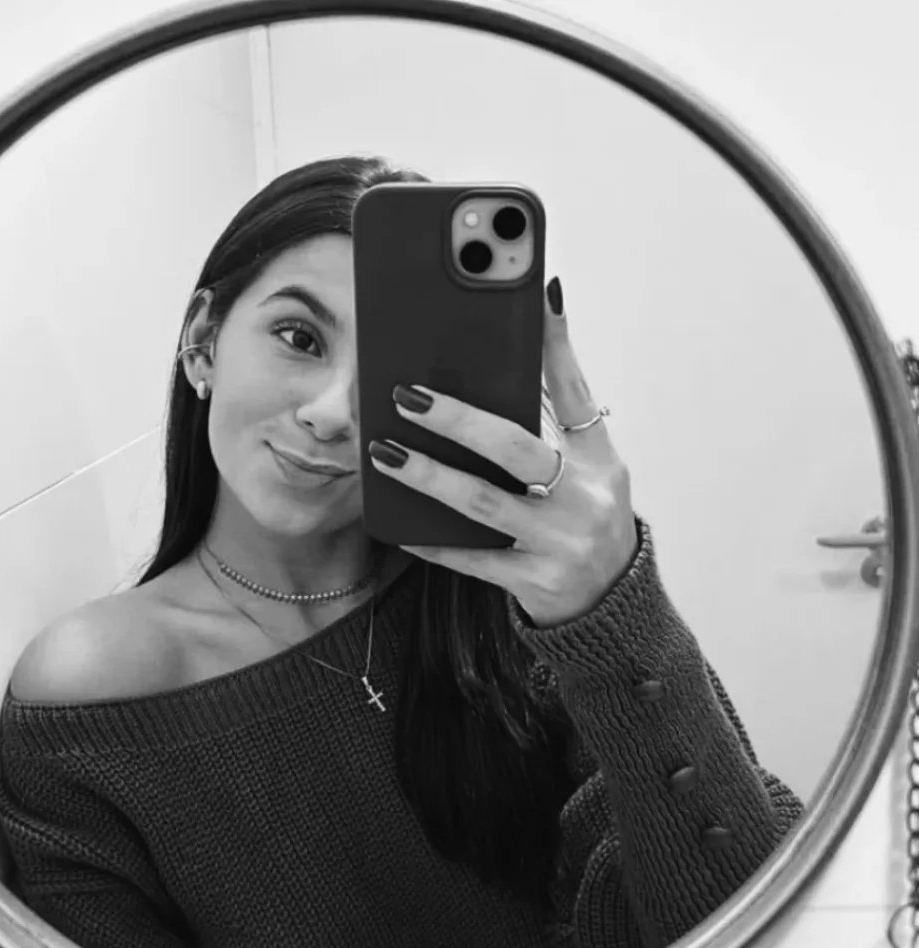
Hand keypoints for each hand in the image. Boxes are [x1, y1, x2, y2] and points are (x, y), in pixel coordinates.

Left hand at [367, 277, 636, 627]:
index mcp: (599, 461)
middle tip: (404, 397)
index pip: (573, 396)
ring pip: (483, 504)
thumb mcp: (593, 460)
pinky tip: (396, 525)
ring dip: (429, 477)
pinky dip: (433, 543)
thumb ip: (564, 397)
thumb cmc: (588, 512)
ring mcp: (560, 544)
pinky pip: (473, 560)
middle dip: (457, 420)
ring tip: (385, 454)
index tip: (526, 300)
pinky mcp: (534, 583)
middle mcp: (584, 500)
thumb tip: (546, 308)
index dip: (552, 349)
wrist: (610, 599)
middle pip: (514, 449)